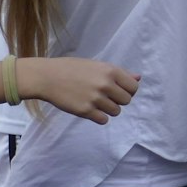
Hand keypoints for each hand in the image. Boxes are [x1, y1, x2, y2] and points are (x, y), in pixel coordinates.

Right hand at [13, 57, 140, 124]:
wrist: (47, 77)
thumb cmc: (73, 69)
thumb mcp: (98, 65)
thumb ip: (120, 73)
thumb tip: (138, 78)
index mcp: (111, 71)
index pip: (133, 88)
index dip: (128, 91)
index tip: (119, 91)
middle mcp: (106, 85)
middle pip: (126, 101)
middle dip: (118, 100)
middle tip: (106, 97)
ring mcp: (95, 99)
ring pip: (116, 111)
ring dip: (109, 109)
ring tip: (97, 103)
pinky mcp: (85, 111)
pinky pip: (103, 120)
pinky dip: (100, 117)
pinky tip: (92, 110)